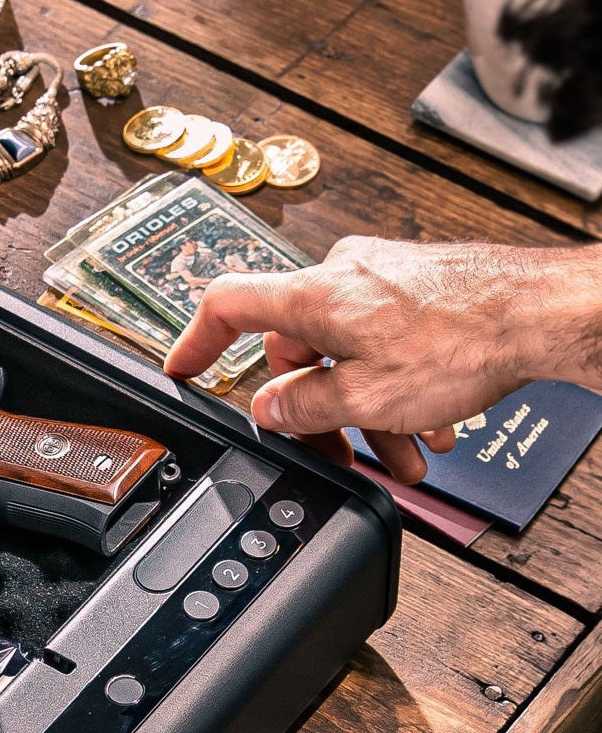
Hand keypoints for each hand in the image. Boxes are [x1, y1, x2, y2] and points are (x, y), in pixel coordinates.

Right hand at [164, 237, 601, 482]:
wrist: (548, 314)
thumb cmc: (467, 340)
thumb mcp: (366, 398)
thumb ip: (303, 408)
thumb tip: (271, 410)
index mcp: (314, 297)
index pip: (226, 305)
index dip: (195, 342)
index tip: (183, 371)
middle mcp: (343, 277)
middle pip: (298, 350)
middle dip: (320, 412)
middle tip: (338, 453)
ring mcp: (383, 279)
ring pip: (349, 354)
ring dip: (369, 413)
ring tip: (403, 455)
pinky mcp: (418, 287)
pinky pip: (385, 344)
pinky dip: (397, 388)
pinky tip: (429, 425)